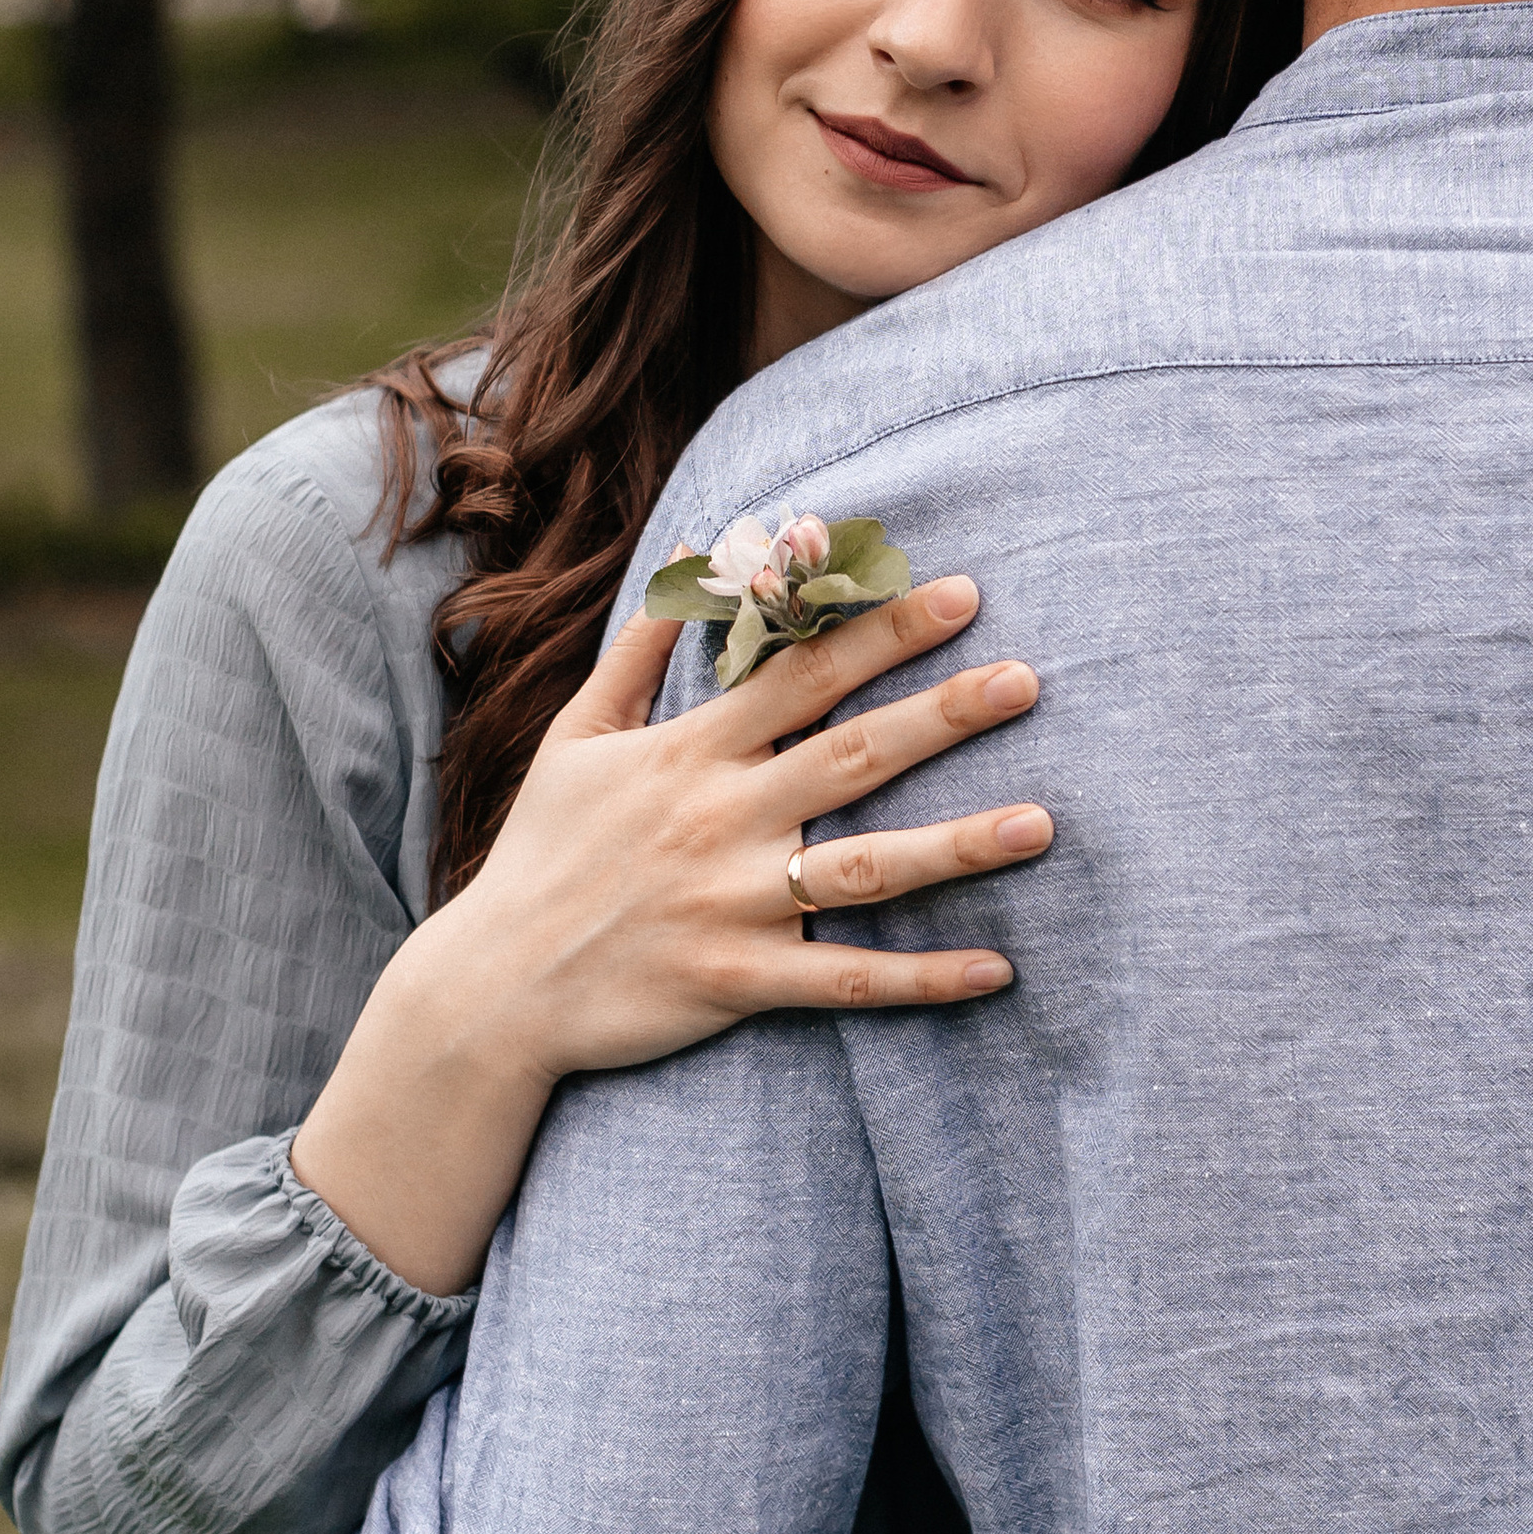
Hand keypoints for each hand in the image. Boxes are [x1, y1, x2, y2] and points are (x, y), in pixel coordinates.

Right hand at [289, 577, 1044, 1291]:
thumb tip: (697, 546)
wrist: (491, 987)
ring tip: (1042, 823)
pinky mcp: (737, 983)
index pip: (800, 674)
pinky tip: (998, 968)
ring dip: (958, 847)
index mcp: (689, 752)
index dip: (880, 631)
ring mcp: (732, 905)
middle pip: (850, 755)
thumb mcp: (577, 734)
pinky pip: (846, 979)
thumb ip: (642, 643)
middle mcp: (719, 819)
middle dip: (942, 713)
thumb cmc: (542, 851)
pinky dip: (921, 977)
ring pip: (864, 869)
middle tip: (1029, 679)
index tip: (960, 595)